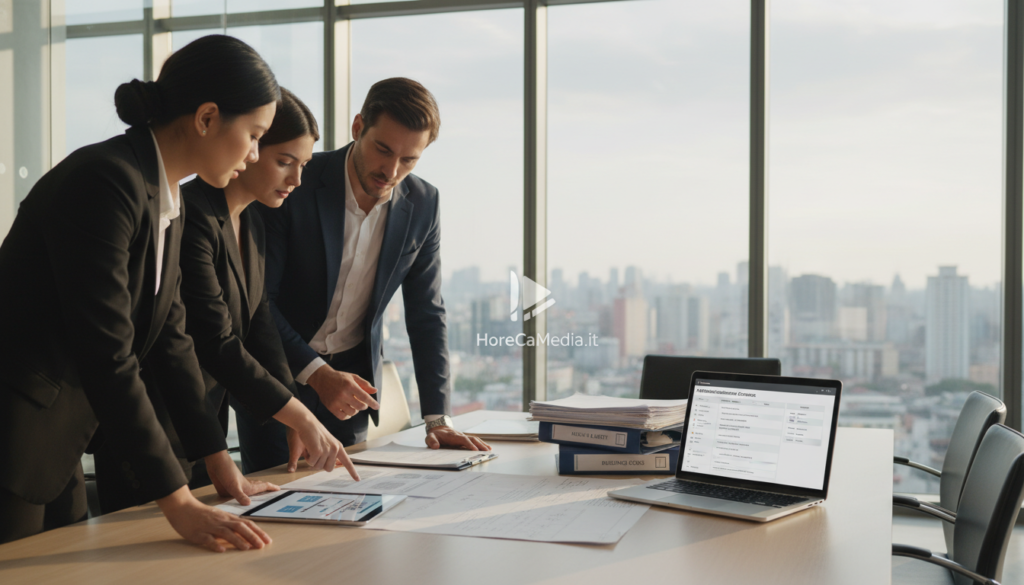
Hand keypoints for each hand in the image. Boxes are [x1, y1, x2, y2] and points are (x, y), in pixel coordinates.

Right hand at [156, 485, 271, 552]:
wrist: (182, 507)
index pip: (246, 523)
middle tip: (261, 545)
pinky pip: (208, 539)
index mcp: (227, 517)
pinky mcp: (198, 533)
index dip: (258, 532)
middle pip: (240, 527)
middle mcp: (221, 521)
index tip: (267, 540)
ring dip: (237, 540)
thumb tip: (244, 534)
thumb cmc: (201, 513)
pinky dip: (215, 544)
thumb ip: (230, 524)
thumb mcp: (219, 516)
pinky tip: (222, 550)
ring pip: (226, 533)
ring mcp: (210, 527)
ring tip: (247, 548)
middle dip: (252, 536)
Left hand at [205, 449, 278, 505]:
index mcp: (248, 486)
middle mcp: (243, 486)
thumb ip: (240, 495)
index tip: (279, 489)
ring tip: (258, 496)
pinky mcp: (227, 488)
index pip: (263, 486)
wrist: (215, 462)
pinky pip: (236, 494)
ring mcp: (236, 486)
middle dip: (265, 490)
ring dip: (254, 492)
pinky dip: (240, 495)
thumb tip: (248, 504)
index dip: (271, 488)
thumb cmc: (226, 471)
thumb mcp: (233, 486)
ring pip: (248, 490)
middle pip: (257, 487)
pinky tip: (237, 499)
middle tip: (272, 492)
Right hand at [285, 424, 359, 480]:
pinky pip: (311, 463)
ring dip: (312, 460)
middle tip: (315, 454)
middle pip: (328, 469)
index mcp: (338, 447)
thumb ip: (329, 454)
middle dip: (320, 464)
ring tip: (311, 448)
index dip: (352, 472)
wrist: (307, 423)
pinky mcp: (318, 451)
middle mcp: (335, 449)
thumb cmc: (314, 433)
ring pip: (318, 466)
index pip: (347, 462)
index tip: (358, 479)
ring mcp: (327, 450)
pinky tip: (308, 448)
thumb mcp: (326, 443)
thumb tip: (330, 467)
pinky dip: (307, 458)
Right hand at [306, 365, 378, 420]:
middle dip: (364, 405)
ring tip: (353, 404)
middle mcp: (343, 394)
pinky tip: (347, 410)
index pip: (365, 397)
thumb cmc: (339, 378)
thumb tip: (375, 391)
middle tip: (362, 402)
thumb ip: (364, 384)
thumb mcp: (353, 377)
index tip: (377, 407)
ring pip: (352, 412)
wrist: (322, 379)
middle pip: (360, 406)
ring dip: (356, 410)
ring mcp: (336, 402)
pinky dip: (347, 415)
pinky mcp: (331, 407)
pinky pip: (343, 417)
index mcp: (350, 385)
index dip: (372, 403)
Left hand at [425, 425, 491, 450]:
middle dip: (479, 445)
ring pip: (475, 439)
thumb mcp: (429, 437)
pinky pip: (474, 441)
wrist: (438, 428)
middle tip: (486, 452)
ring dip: (482, 444)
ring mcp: (463, 437)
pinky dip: (481, 444)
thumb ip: (431, 441)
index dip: (469, 444)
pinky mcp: (465, 439)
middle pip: (472, 439)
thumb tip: (436, 446)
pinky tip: (487, 448)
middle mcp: (460, 435)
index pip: (463, 440)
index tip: (475, 450)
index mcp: (452, 436)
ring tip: (489, 451)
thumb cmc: (435, 435)